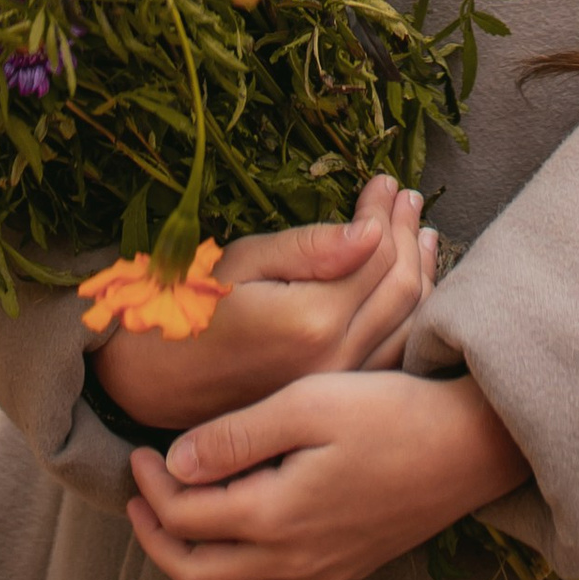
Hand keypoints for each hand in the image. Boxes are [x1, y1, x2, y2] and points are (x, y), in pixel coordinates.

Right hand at [93, 172, 435, 435]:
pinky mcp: (336, 398)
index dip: (384, 212)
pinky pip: (393, 353)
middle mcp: (336, 360)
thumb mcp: (244, 260)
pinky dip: (410, 315)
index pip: (375, 255)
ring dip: (419, 273)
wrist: (159, 378)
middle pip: (402, 289)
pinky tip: (411, 287)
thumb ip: (311, 248)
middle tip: (406, 196)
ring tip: (419, 232)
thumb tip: (371, 228)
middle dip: (407, 235)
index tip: (385, 181)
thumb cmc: (193, 305)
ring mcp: (340, 386)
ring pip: (407, 324)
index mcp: (312, 322)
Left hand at [126, 367, 528, 579]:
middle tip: (139, 498)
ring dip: (190, 569)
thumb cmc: (391, 413)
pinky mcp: (343, 570)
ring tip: (171, 528)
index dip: (153, 487)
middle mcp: (294, 559)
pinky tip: (233, 548)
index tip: (141, 451)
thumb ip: (237, 437)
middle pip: (199, 574)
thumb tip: (177, 465)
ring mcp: (321, 572)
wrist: (470, 446)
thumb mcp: (308, 404)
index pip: (188, 517)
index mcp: (277, 516)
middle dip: (156, 538)